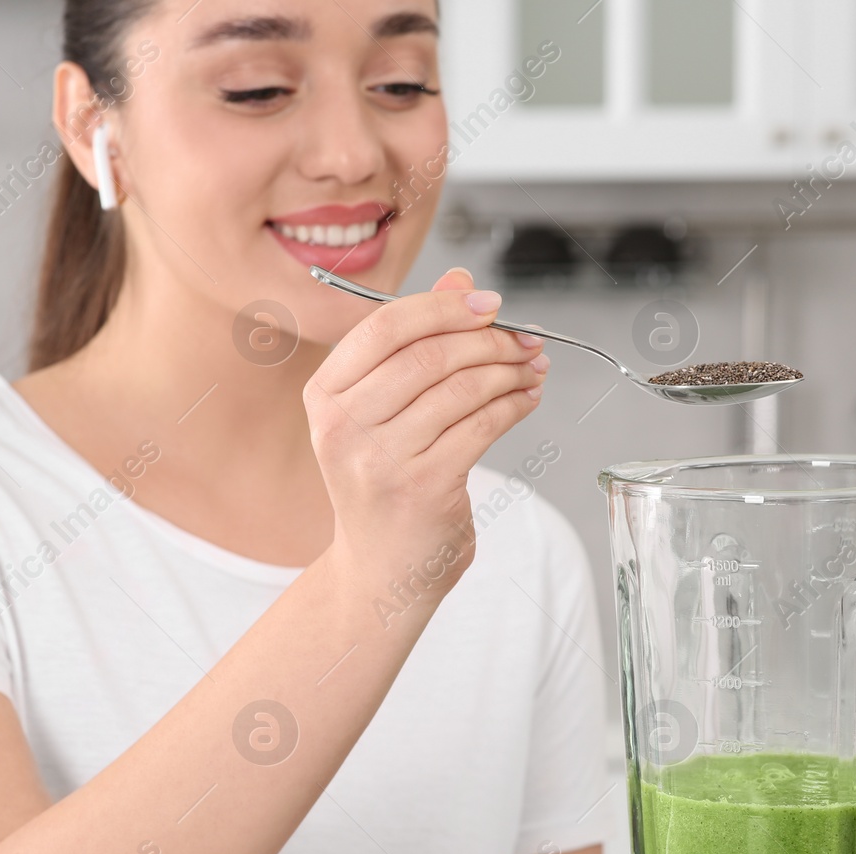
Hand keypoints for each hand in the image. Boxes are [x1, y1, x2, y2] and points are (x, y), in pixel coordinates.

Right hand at [305, 267, 546, 591]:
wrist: (380, 570)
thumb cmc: (384, 483)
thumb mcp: (382, 411)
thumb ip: (416, 343)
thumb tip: (462, 282)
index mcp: (325, 395)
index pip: (385, 327)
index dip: (444, 305)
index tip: (488, 302)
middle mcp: (343, 426)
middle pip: (428, 354)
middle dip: (488, 339)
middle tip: (523, 339)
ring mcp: (380, 460)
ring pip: (461, 389)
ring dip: (509, 371)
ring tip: (531, 367)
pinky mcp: (422, 488)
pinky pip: (481, 427)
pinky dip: (514, 405)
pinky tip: (526, 399)